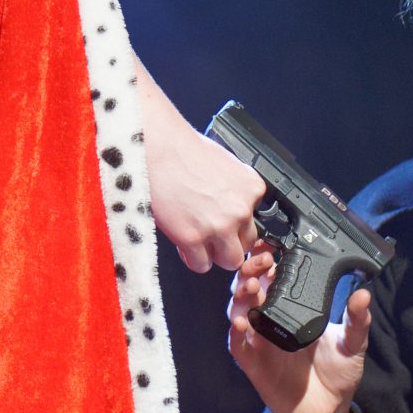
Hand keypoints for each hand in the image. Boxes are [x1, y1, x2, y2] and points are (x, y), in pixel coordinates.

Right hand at [136, 67, 265, 271]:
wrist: (156, 147)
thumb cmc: (182, 149)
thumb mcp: (224, 164)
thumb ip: (236, 190)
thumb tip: (234, 205)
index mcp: (252, 189)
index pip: (255, 221)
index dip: (236, 224)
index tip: (223, 221)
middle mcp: (240, 210)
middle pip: (246, 244)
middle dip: (228, 242)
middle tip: (208, 232)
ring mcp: (218, 227)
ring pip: (230, 261)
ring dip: (213, 253)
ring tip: (196, 239)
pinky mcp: (193, 238)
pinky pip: (201, 265)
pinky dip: (192, 257)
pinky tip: (183, 241)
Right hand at [227, 246, 372, 412]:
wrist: (329, 412)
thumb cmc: (338, 374)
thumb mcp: (353, 344)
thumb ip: (357, 321)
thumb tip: (364, 294)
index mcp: (291, 309)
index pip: (272, 277)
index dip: (267, 259)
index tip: (271, 245)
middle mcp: (271, 320)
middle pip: (250, 288)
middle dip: (250, 271)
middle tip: (261, 263)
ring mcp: (259, 341)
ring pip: (238, 311)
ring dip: (239, 297)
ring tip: (249, 287)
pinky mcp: (254, 364)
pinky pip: (238, 346)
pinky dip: (235, 333)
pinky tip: (240, 323)